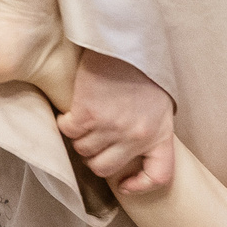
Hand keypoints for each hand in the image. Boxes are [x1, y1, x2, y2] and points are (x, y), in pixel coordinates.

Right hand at [59, 49, 177, 194]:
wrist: (126, 40)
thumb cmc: (142, 69)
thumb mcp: (160, 104)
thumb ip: (149, 130)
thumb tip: (129, 149)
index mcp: (161, 134)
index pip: (160, 176)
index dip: (141, 186)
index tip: (125, 184)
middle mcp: (137, 136)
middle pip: (105, 169)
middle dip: (95, 158)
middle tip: (93, 140)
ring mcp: (111, 127)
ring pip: (83, 150)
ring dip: (79, 138)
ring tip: (84, 119)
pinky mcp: (87, 112)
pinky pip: (68, 131)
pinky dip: (65, 122)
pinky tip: (71, 111)